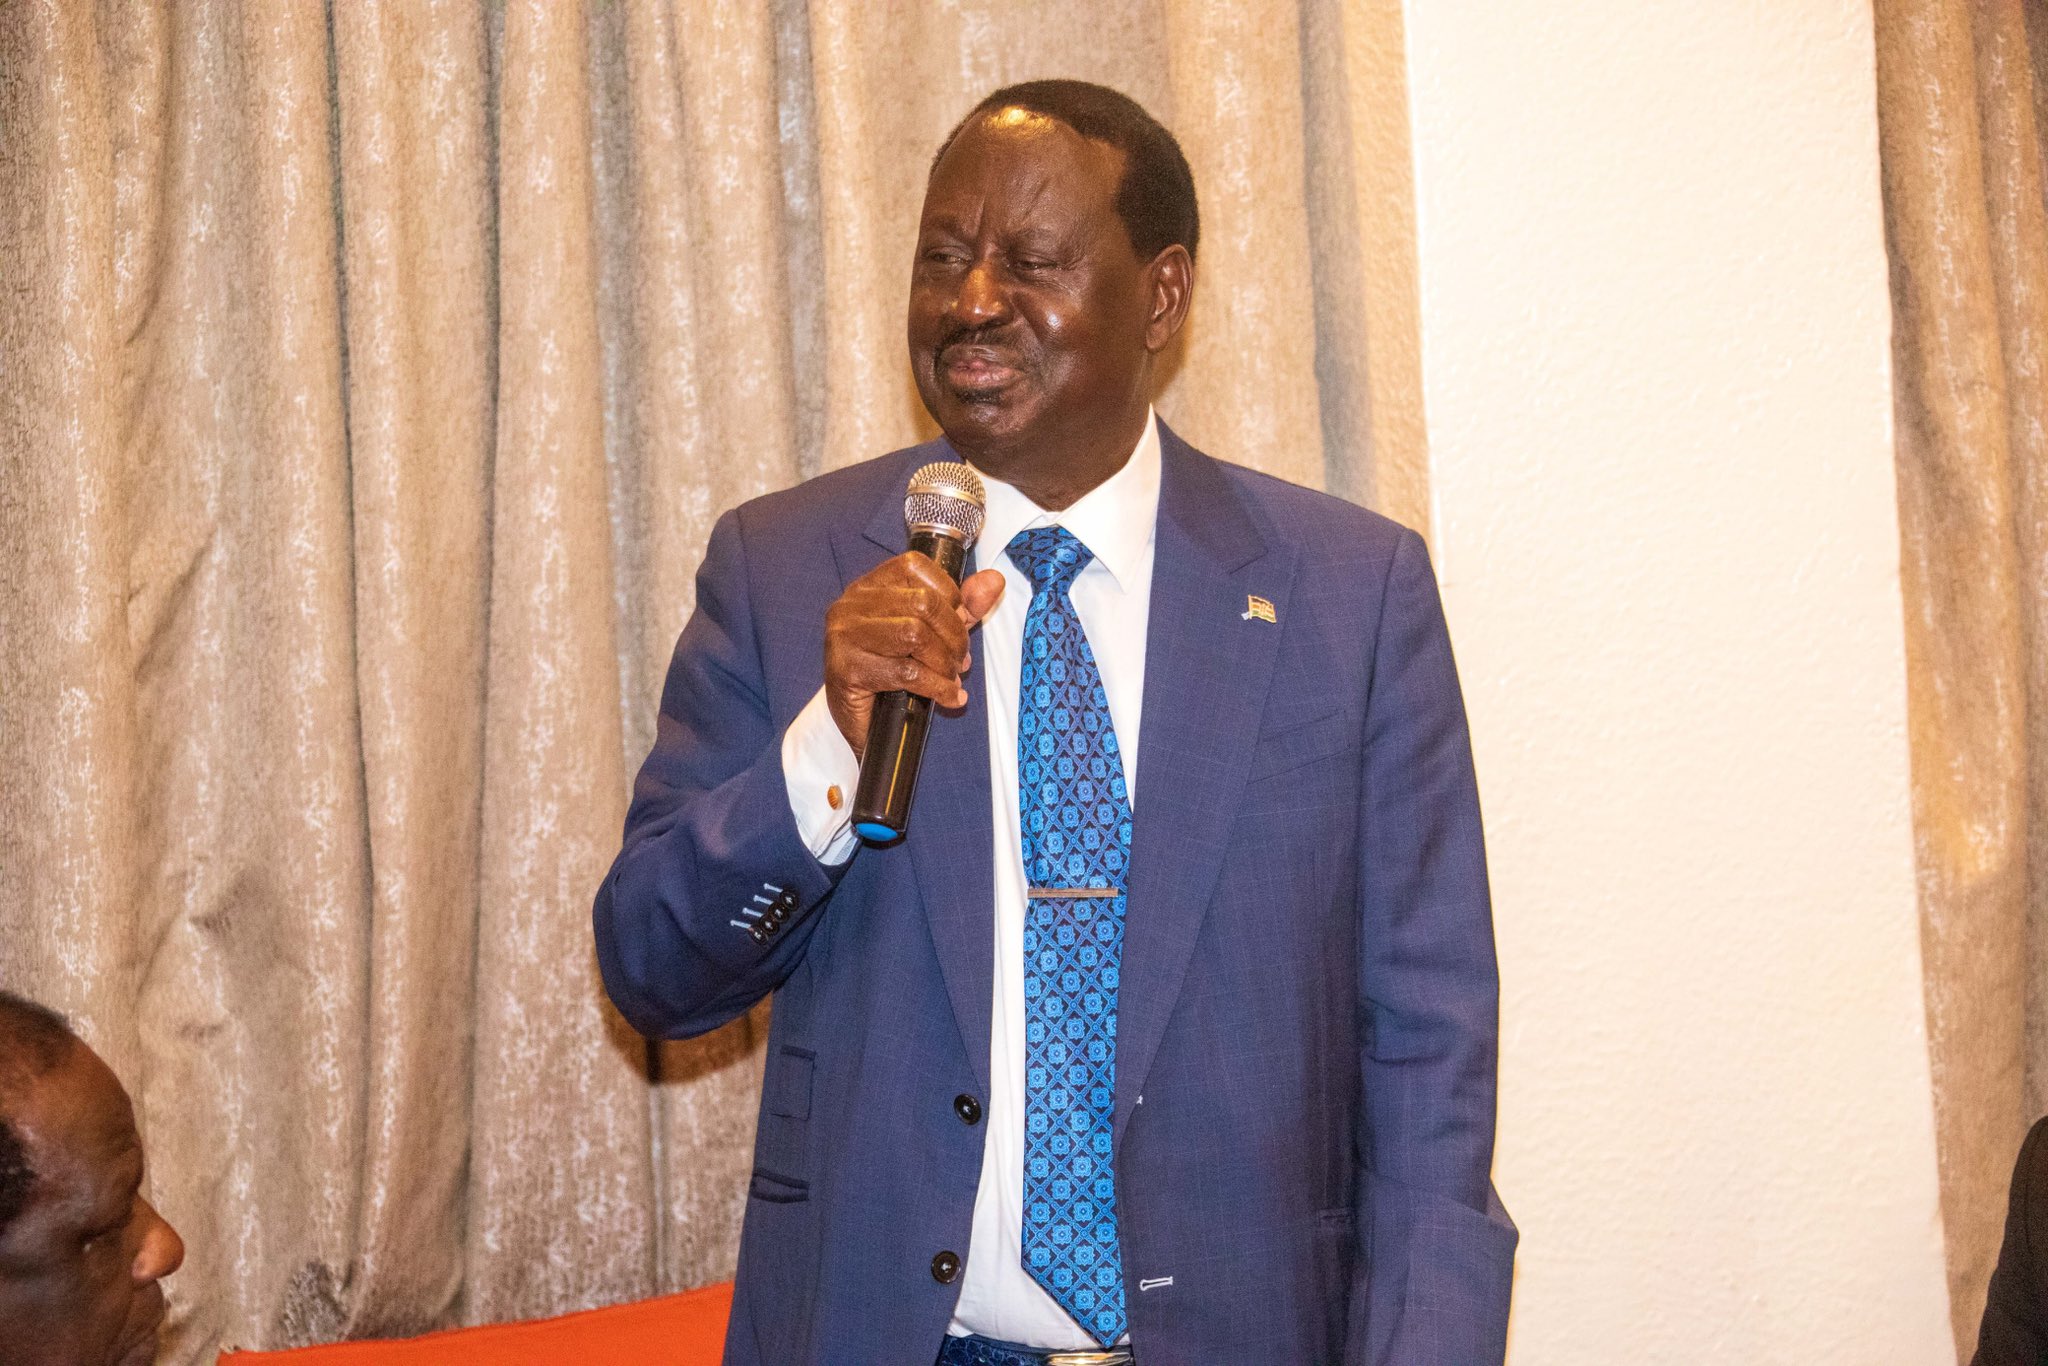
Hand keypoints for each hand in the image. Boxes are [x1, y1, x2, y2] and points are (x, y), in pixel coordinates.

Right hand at [823, 556, 1005, 756]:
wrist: (866, 725)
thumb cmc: (895, 672)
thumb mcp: (935, 631)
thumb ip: (964, 605)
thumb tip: (994, 580)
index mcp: (869, 587)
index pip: (914, 566)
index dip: (949, 594)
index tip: (959, 622)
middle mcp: (851, 604)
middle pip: (921, 602)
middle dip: (953, 634)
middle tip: (960, 659)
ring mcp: (845, 636)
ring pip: (914, 634)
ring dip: (944, 661)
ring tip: (951, 677)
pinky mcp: (847, 670)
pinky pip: (906, 672)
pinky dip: (938, 686)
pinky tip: (949, 697)